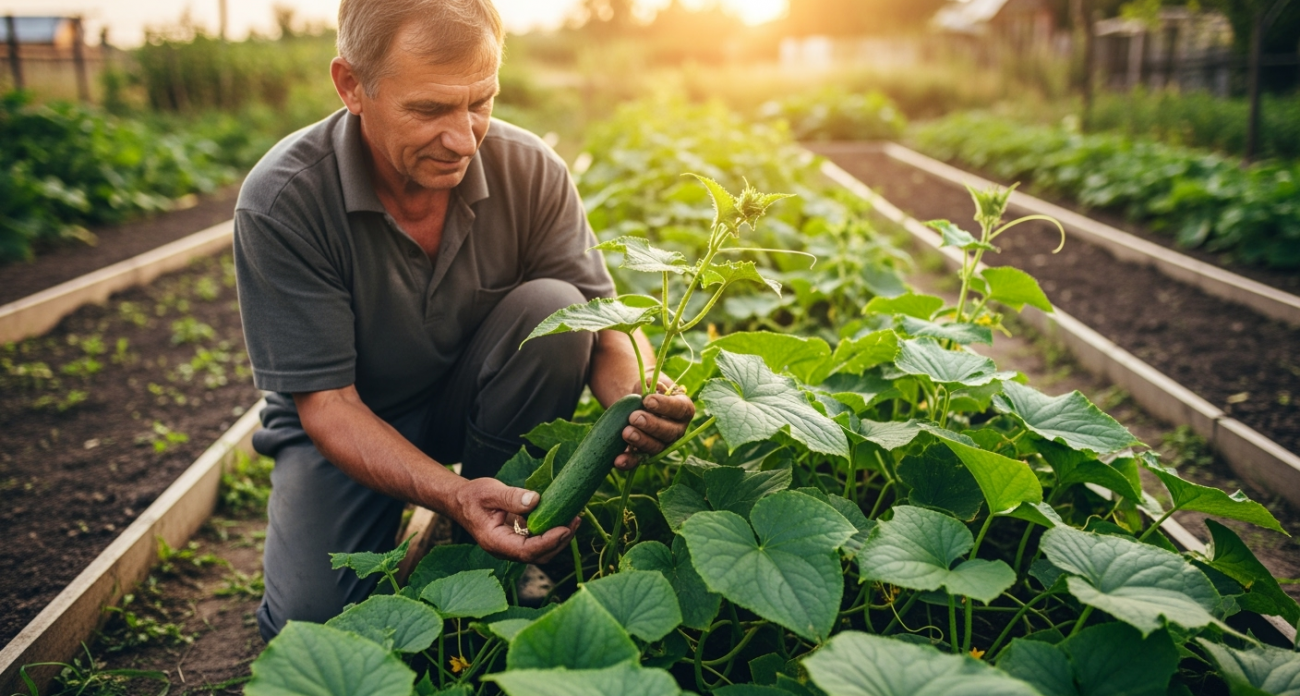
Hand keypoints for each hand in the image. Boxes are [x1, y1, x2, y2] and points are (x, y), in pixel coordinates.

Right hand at [451, 477, 579, 562]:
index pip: (526, 550)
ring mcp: (512, 547)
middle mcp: (505, 550)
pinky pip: (538, 543)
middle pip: (538, 555)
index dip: (548, 542)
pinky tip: (562, 519)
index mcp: (495, 542)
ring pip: (541, 552)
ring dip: (559, 538)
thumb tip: (536, 500)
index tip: (565, 528)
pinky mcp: (518, 540)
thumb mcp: (490, 492)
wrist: (461, 501)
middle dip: (560, 541)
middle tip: (575, 520)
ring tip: (574, 519)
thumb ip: (511, 497)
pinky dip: (552, 533)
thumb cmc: (473, 496)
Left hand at [615, 382, 695, 470]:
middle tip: (634, 417)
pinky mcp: (645, 454)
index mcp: (683, 409)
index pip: (680, 409)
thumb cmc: (646, 391)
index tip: (647, 400)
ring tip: (626, 432)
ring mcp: (662, 444)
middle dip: (652, 425)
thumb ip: (650, 385)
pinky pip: (638, 461)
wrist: (635, 404)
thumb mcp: (649, 384)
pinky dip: (629, 461)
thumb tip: (649, 387)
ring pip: (656, 448)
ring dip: (641, 441)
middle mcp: (676, 430)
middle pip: (669, 432)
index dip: (665, 406)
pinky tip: (618, 460)